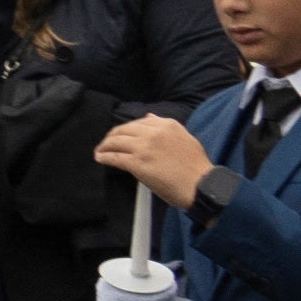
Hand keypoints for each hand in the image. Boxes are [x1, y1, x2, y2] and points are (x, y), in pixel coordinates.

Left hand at [95, 114, 213, 209]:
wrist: (200, 184)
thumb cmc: (195, 165)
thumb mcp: (184, 137)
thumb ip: (165, 126)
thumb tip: (149, 116)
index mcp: (167, 124)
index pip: (139, 122)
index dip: (126, 129)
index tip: (121, 135)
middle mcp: (153, 132)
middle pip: (124, 130)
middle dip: (112, 136)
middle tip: (106, 143)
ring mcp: (144, 147)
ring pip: (116, 141)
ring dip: (105, 146)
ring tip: (100, 151)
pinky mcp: (137, 163)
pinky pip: (114, 157)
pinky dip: (104, 156)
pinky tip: (100, 158)